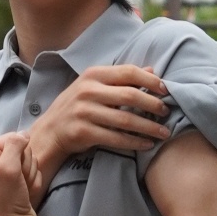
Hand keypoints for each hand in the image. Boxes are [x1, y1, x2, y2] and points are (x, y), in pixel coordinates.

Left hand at [0, 133, 44, 215]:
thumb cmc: (6, 200)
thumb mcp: (8, 169)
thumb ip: (14, 145)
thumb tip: (23, 135)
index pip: (13, 137)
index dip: (20, 153)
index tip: (13, 172)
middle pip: (21, 149)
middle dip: (25, 166)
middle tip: (17, 183)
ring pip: (28, 161)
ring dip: (29, 176)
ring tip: (19, 190)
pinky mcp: (9, 180)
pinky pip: (29, 172)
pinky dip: (30, 183)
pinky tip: (22, 193)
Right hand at [28, 65, 171, 189]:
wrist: (49, 131)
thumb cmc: (77, 106)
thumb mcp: (94, 86)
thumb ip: (121, 78)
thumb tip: (152, 70)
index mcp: (93, 75)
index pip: (128, 72)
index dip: (150, 81)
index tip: (166, 91)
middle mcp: (88, 91)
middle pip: (130, 96)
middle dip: (153, 105)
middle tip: (166, 112)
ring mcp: (84, 112)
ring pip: (125, 120)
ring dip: (148, 127)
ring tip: (163, 132)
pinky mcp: (83, 132)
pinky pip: (115, 138)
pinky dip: (134, 142)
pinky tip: (146, 144)